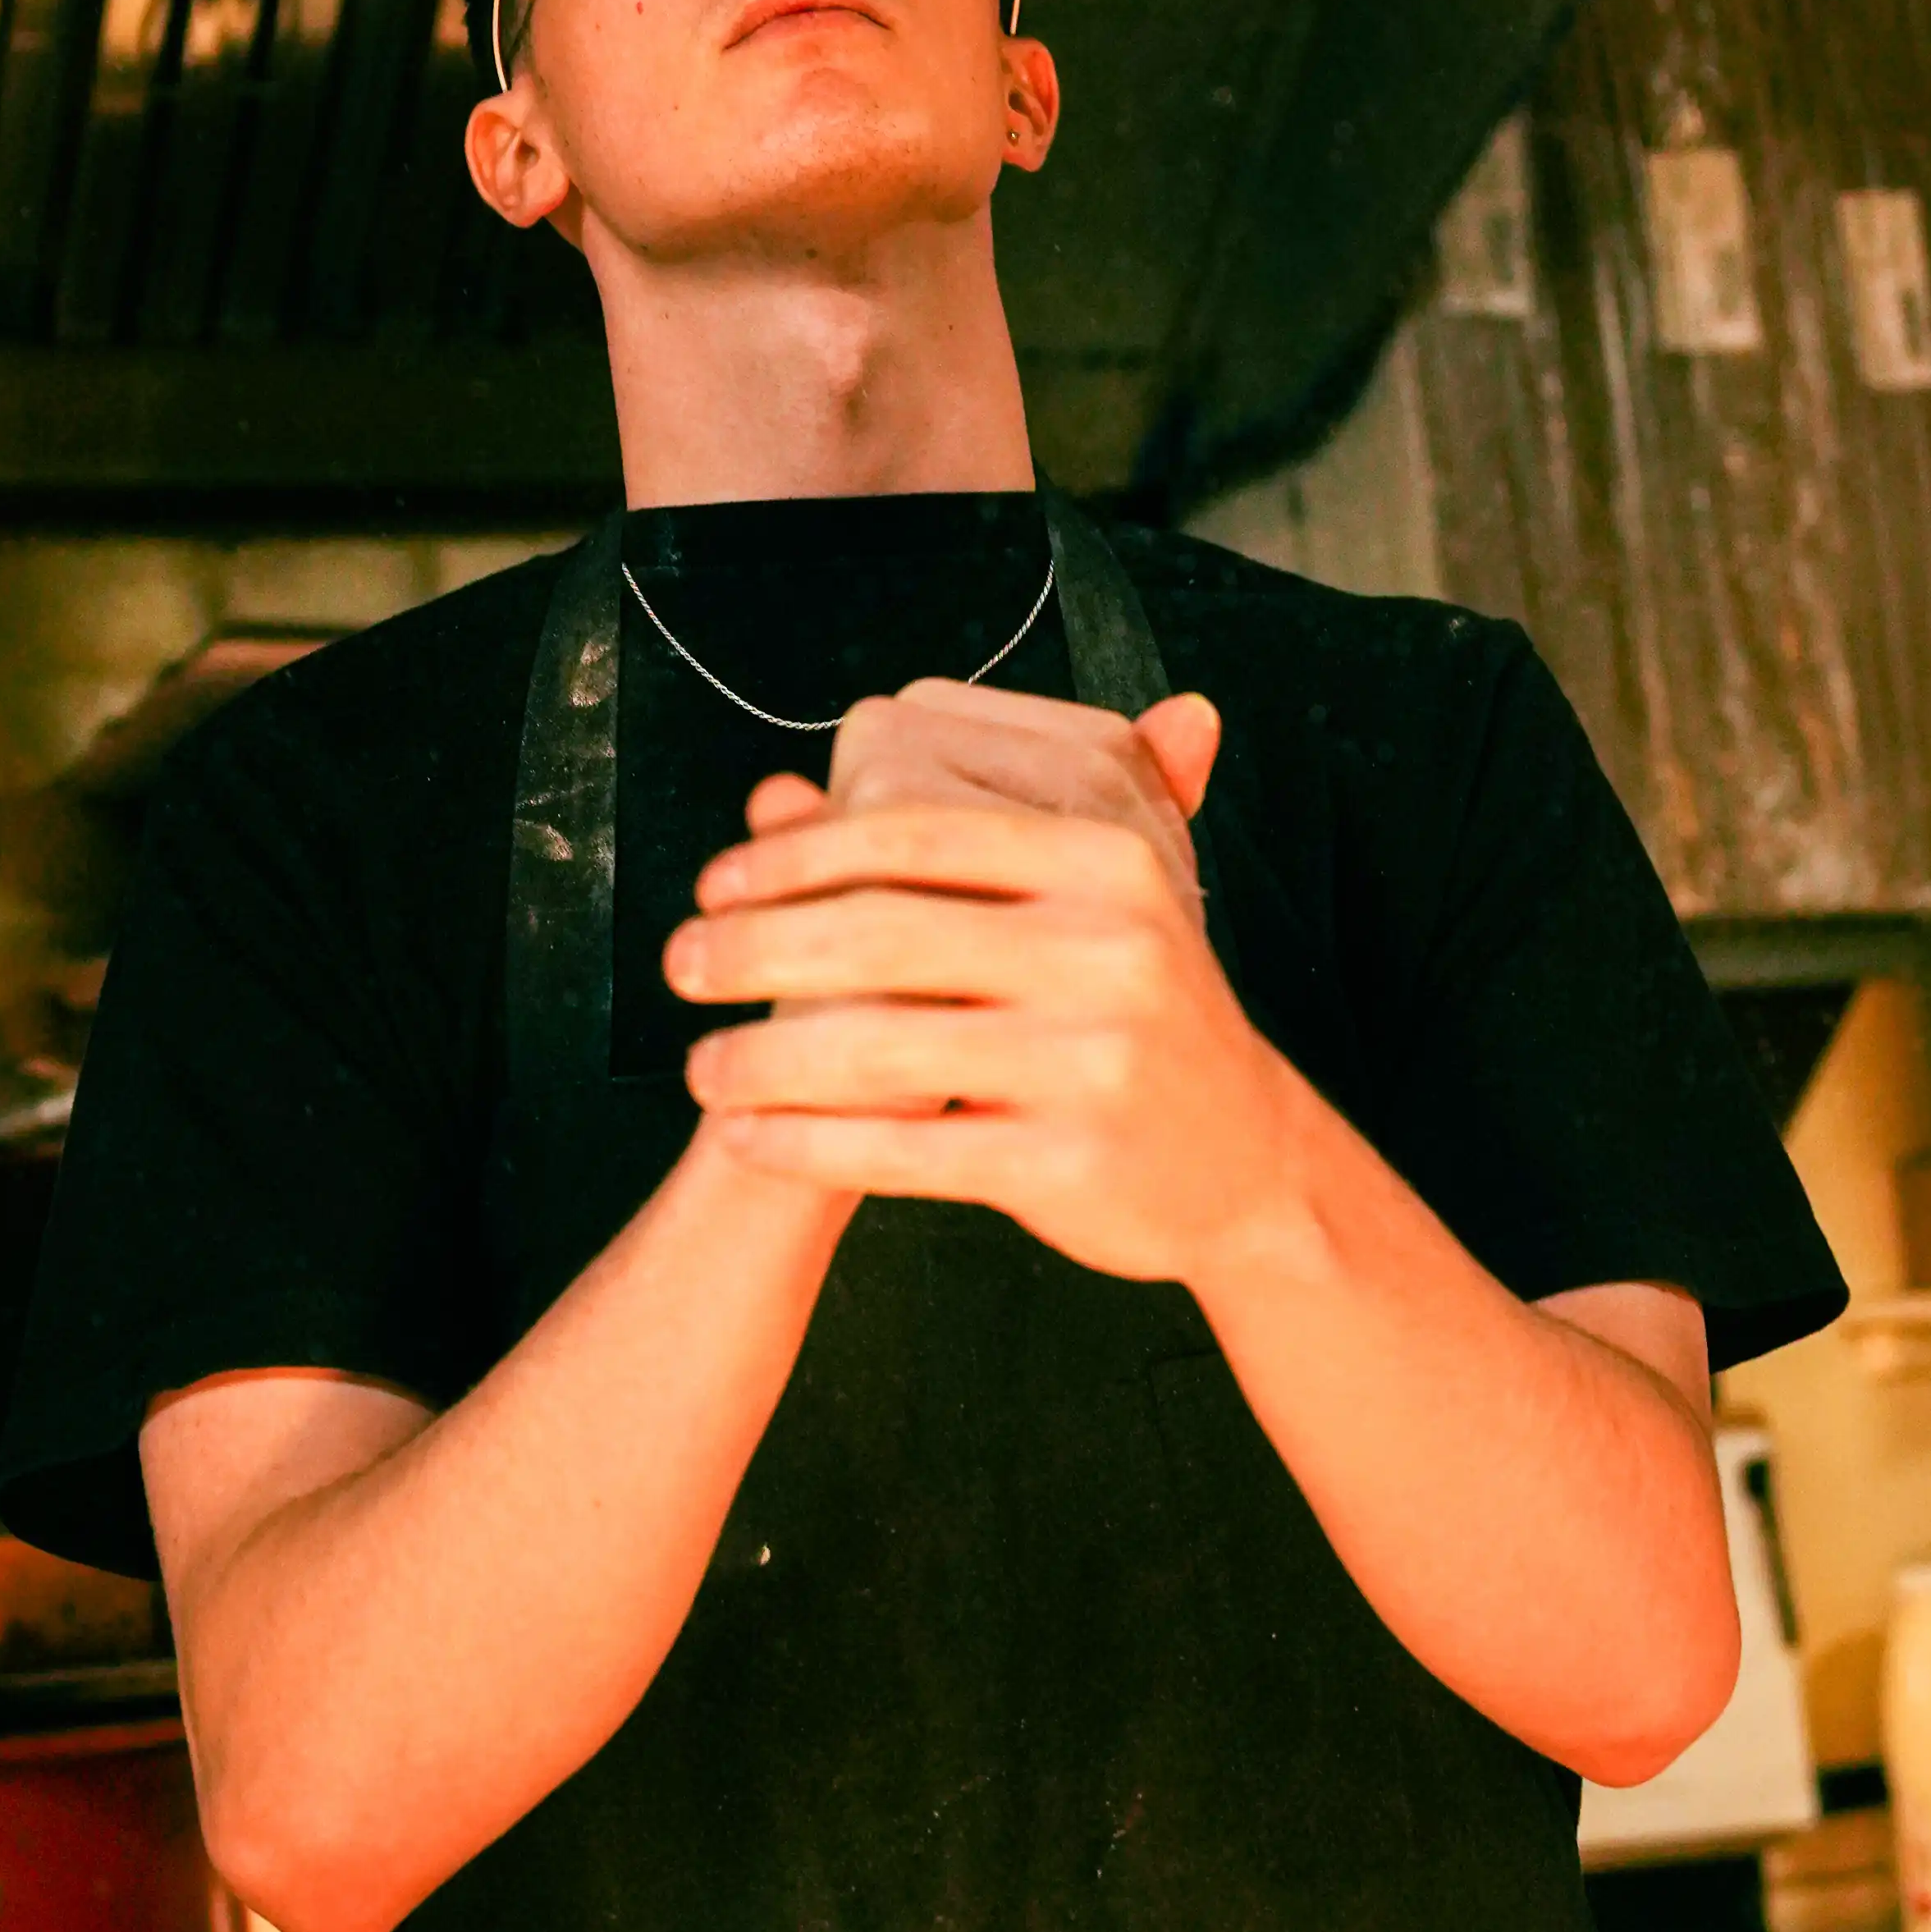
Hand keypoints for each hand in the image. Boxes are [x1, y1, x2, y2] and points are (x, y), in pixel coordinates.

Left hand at [666, 688, 1303, 1286]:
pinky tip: (749, 1137)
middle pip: (881, 934)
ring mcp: (1093, 1057)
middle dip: (754, 949)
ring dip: (762, 1058)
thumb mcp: (1096, 896)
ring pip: (878, 1049)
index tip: (715, 882)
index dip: (795, 855)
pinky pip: (904, 1149)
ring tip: (700, 1066)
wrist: (1249, 1158)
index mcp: (1106, 856)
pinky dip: (808, 1145)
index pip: (914, 834)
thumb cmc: (1138, 1010)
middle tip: (680, 963)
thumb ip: (964, 828)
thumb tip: (798, 770)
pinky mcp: (1070, 1160)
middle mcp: (1110, 947)